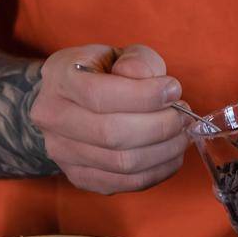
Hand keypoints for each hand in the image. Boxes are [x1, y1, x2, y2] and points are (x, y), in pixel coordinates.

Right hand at [29, 42, 189, 194]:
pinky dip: (157, 171)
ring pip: (121, 163)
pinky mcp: (80, 177)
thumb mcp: (119, 53)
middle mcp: (53, 118)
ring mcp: (62, 153)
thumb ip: (139, 61)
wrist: (69, 100)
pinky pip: (125, 183)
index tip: (173, 89)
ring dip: (164, 150)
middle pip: (112, 134)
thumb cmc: (101, 72)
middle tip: (184, 115)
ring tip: (182, 134)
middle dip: (160, 126)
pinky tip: (172, 154)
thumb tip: (156, 85)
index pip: (100, 95)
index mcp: (60, 78)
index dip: (144, 96)